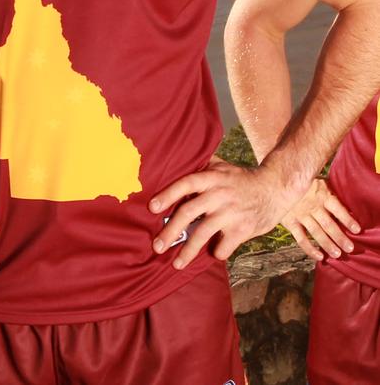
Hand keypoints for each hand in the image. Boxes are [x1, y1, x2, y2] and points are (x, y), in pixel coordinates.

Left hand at [148, 156, 292, 268]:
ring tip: (176, 263)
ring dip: (188, 251)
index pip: (186, 183)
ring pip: (203, 234)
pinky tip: (213, 254)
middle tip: (157, 246)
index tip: (152, 208)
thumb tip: (177, 163)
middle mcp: (219, 194)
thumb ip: (201, 167)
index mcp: (211, 178)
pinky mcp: (243, 229)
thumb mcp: (222, 167)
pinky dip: (216, 253)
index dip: (168, 194)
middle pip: (189, 212)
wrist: (275, 187)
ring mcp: (231, 213)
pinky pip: (223, 247)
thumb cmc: (242, 179)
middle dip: (170, 231)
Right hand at [281, 177, 359, 260]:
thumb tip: (344, 201)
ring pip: (317, 233)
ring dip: (328, 244)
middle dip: (340, 237)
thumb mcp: (316, 180)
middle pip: (329, 224)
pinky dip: (310, 249)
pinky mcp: (290, 221)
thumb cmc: (301, 180)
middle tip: (349, 248)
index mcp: (322, 194)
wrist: (276, 179)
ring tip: (337, 254)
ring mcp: (301, 215)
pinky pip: (301, 238)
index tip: (357, 230)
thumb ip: (328, 190)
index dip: (348, 220)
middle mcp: (312, 206)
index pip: (338, 209)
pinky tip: (319, 256)